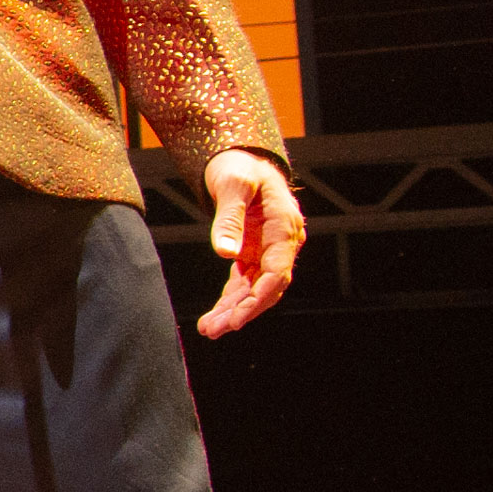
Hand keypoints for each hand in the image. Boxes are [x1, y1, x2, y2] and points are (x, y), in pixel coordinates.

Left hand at [195, 148, 301, 338]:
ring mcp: (266, 251)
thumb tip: (225, 253)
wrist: (241, 160)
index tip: (239, 316)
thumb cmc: (240, 168)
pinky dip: (228, 301)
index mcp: (283, 228)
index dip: (260, 297)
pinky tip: (212, 318)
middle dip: (243, 311)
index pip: (277, 271)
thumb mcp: (234, 185)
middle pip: (266, 287)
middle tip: (217, 330)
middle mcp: (280, 244)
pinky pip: (242, 284)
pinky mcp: (250, 254)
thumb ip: (230, 218)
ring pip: (253, 290)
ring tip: (209, 330)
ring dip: (233, 311)